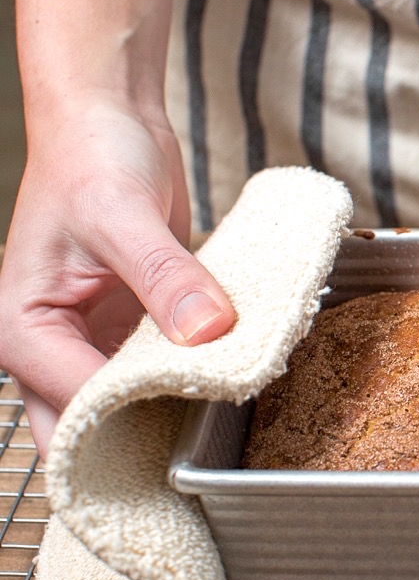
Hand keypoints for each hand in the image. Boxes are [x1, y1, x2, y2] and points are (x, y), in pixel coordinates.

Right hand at [0, 98, 236, 455]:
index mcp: (26, 329)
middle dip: (143, 447)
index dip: (136, 418)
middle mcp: (54, 346)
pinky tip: (231, 382)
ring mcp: (95, 340)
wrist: (109, 121)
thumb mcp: (125, 215)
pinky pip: (162, 369)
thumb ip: (165, 277)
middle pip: (93, 428)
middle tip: (203, 458)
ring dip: (173, 414)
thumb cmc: (91, 157)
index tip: (198, 416)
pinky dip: (192, 378)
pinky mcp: (134, 329)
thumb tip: (206, 331)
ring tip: (224, 423)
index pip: (79, 403)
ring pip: (131, 405)